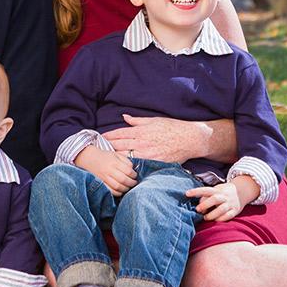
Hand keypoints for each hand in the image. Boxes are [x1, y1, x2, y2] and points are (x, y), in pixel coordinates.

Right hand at [75, 146, 136, 196]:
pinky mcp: (100, 183)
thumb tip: (133, 170)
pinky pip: (110, 191)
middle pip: (123, 180)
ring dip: (126, 188)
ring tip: (128, 187)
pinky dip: (118, 193)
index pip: (128, 171)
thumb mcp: (116, 154)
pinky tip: (121, 190)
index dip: (134, 174)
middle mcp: (109, 170)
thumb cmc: (104, 156)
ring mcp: (104, 178)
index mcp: (114, 162)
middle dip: (131, 183)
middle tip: (134, 182)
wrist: (88, 158)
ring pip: (118, 187)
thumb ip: (125, 161)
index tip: (135, 175)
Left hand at [104, 115, 232, 162]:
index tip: (98, 140)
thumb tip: (124, 117)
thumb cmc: (172, 127)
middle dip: (107, 149)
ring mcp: (147, 154)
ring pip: (125, 157)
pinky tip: (121, 169)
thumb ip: (137, 120)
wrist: (190, 139)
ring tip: (105, 162)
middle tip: (96, 152)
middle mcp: (142, 142)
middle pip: (118, 146)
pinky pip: (138, 166)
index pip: (118, 134)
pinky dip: (128, 167)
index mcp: (140, 130)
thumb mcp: (154, 120)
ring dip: (114, 159)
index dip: (107, 137)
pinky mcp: (154, 163)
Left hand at [186, 175, 256, 221]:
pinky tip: (215, 221)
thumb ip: (206, 196)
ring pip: (221, 209)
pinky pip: (228, 216)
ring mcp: (230, 204)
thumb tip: (196, 206)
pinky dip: (221, 219)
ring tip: (205, 218)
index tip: (187, 193)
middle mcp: (224, 196)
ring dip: (212, 214)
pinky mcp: (234, 211)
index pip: (205, 190)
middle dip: (205, 204)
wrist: (241, 192)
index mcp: (217, 190)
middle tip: (197, 210)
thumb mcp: (215, 190)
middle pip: (214, 199)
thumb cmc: (222, 192)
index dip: (196, 191)